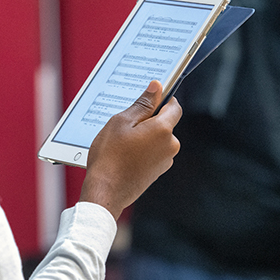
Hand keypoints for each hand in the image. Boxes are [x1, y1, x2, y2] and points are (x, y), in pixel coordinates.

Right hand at [79, 81, 181, 220]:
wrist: (105, 192)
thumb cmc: (110, 156)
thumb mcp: (122, 122)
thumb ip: (142, 104)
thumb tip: (157, 87)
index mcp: (164, 130)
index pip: (174, 106)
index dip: (162, 99)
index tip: (148, 98)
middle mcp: (170, 146)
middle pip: (165, 122)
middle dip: (148, 119)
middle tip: (125, 124)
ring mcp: (165, 161)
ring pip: (158, 138)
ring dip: (144, 135)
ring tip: (121, 142)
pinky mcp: (158, 172)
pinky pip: (153, 152)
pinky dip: (142, 149)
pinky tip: (124, 155)